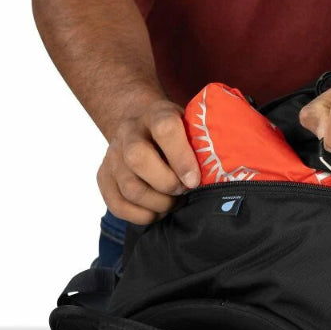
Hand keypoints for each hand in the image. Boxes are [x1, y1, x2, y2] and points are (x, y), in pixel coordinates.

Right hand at [97, 99, 200, 223]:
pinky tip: (157, 211)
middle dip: (166, 183)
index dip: (181, 157)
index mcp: (157, 113)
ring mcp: (113, 154)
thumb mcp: (193, 126)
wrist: (143, 125)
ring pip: (130, 187)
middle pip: (137, 158)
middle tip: (183, 191)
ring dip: (158, 203)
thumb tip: (226, 172)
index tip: (194, 180)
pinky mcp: (103, 176)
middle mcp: (130, 131)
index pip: (165, 129)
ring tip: (173, 203)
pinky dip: (141, 216)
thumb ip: (205, 142)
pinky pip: (118, 205)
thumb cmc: (179, 133)